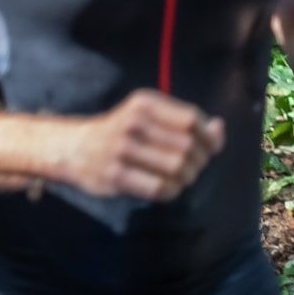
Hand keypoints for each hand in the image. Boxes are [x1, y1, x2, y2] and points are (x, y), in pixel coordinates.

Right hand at [69, 90, 224, 199]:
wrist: (75, 148)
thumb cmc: (122, 133)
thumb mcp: (149, 116)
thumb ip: (185, 121)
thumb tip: (218, 129)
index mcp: (145, 102)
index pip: (192, 120)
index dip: (207, 139)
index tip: (207, 149)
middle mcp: (133, 122)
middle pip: (187, 147)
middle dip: (198, 162)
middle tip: (191, 168)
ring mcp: (122, 149)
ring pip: (177, 169)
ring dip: (185, 179)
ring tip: (179, 179)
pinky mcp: (115, 175)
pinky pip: (159, 188)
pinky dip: (170, 192)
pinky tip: (165, 188)